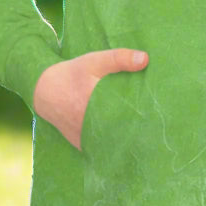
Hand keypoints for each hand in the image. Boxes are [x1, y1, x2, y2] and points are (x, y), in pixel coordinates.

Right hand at [32, 48, 148, 150]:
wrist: (46, 91)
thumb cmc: (73, 74)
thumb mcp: (94, 60)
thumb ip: (119, 58)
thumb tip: (145, 59)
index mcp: (94, 103)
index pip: (127, 114)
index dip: (144, 115)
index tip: (159, 113)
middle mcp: (89, 126)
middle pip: (123, 131)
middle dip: (140, 128)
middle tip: (158, 124)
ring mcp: (86, 138)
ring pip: (113, 143)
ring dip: (128, 138)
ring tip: (149, 135)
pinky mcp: (82, 145)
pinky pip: (102, 147)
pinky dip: (114, 143)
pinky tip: (128, 139)